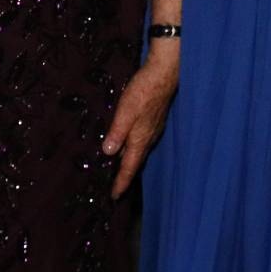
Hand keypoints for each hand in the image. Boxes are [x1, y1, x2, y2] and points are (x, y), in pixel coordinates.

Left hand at [102, 43, 178, 197]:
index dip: (121, 183)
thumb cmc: (143, 92)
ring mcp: (153, 130)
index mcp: (140, 140)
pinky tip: (127, 143)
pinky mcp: (154, 121)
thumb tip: (107, 154)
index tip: (114, 197)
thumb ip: (116, 133)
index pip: (129, 168)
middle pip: (135, 162)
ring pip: (139, 151)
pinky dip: (132, 148)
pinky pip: (142, 141)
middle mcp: (148, 138)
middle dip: (125, 175)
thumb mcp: (125, 112)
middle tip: (115, 187)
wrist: (163, 74)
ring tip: (118, 169)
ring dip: (129, 162)